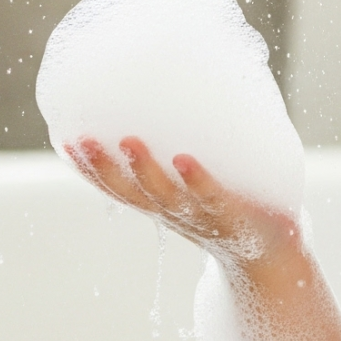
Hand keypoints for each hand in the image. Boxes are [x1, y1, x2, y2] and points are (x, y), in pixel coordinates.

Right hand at [65, 136, 298, 267]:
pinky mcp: (235, 215)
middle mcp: (174, 214)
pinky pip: (212, 197)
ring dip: (144, 170)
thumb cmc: (233, 209)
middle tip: (83, 139)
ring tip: (129, 141)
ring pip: (166, 196)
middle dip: (103, 169)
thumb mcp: (199, 186)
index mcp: (161, 206)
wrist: (274, 257)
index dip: (89, 170)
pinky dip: (197, 181)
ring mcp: (202, 216)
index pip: (117, 189)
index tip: (66, 142)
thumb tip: (186, 83)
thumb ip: (185, 148)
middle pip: (131, 194)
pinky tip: (184, 160)